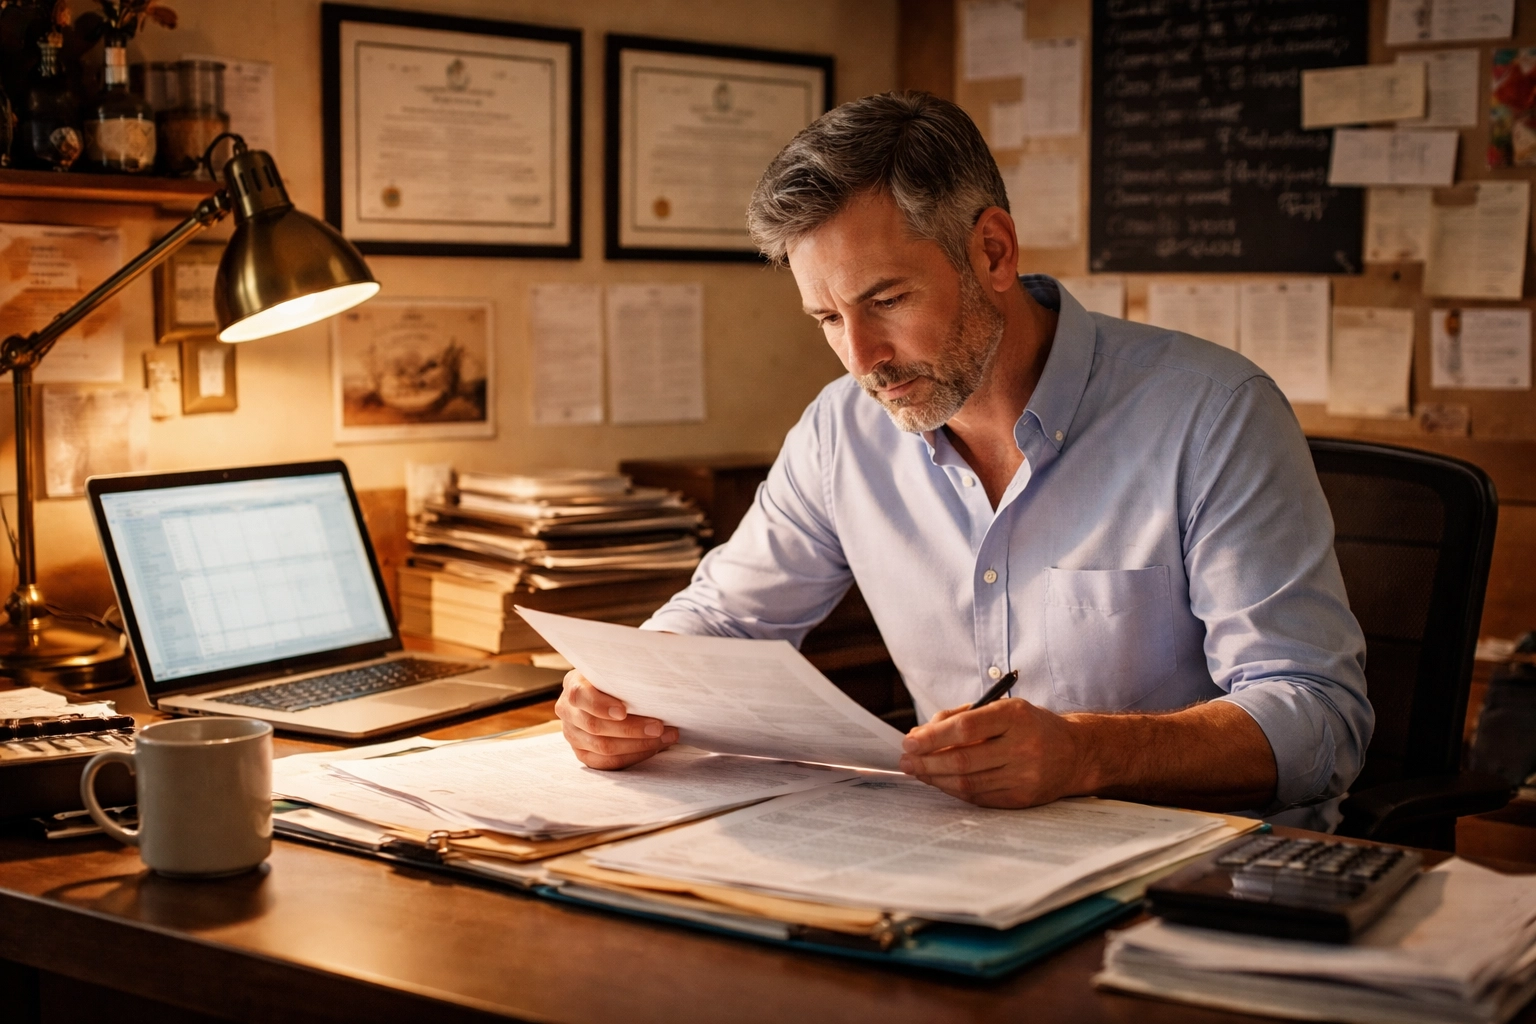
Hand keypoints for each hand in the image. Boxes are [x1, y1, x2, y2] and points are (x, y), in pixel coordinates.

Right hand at [555, 670, 678, 769]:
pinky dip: (633, 756)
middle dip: (631, 729)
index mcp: (573, 685)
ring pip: (603, 748)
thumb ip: (623, 676)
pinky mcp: (583, 754)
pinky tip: (652, 748)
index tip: (623, 711)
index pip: (579, 696)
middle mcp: (568, 711)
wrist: (607, 694)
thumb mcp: (614, 672)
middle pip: (595, 726)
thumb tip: (654, 683)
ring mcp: (573, 735)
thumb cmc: (615, 680)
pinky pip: (607, 763)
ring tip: (665, 737)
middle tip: (659, 727)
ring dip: (639, 744)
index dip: (600, 706)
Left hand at [898, 697, 1087, 807]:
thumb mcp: (1001, 708)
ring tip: (918, 770)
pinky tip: (940, 781)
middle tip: (906, 760)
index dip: (933, 737)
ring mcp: (1025, 776)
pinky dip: (954, 790)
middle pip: (963, 760)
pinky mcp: (1022, 799)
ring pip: (968, 783)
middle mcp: (1023, 747)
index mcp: (1016, 716)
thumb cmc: (1029, 726)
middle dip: (927, 762)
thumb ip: (961, 716)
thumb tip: (921, 734)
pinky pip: (979, 797)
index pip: (965, 728)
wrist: (1075, 753)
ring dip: (936, 778)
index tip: (910, 741)